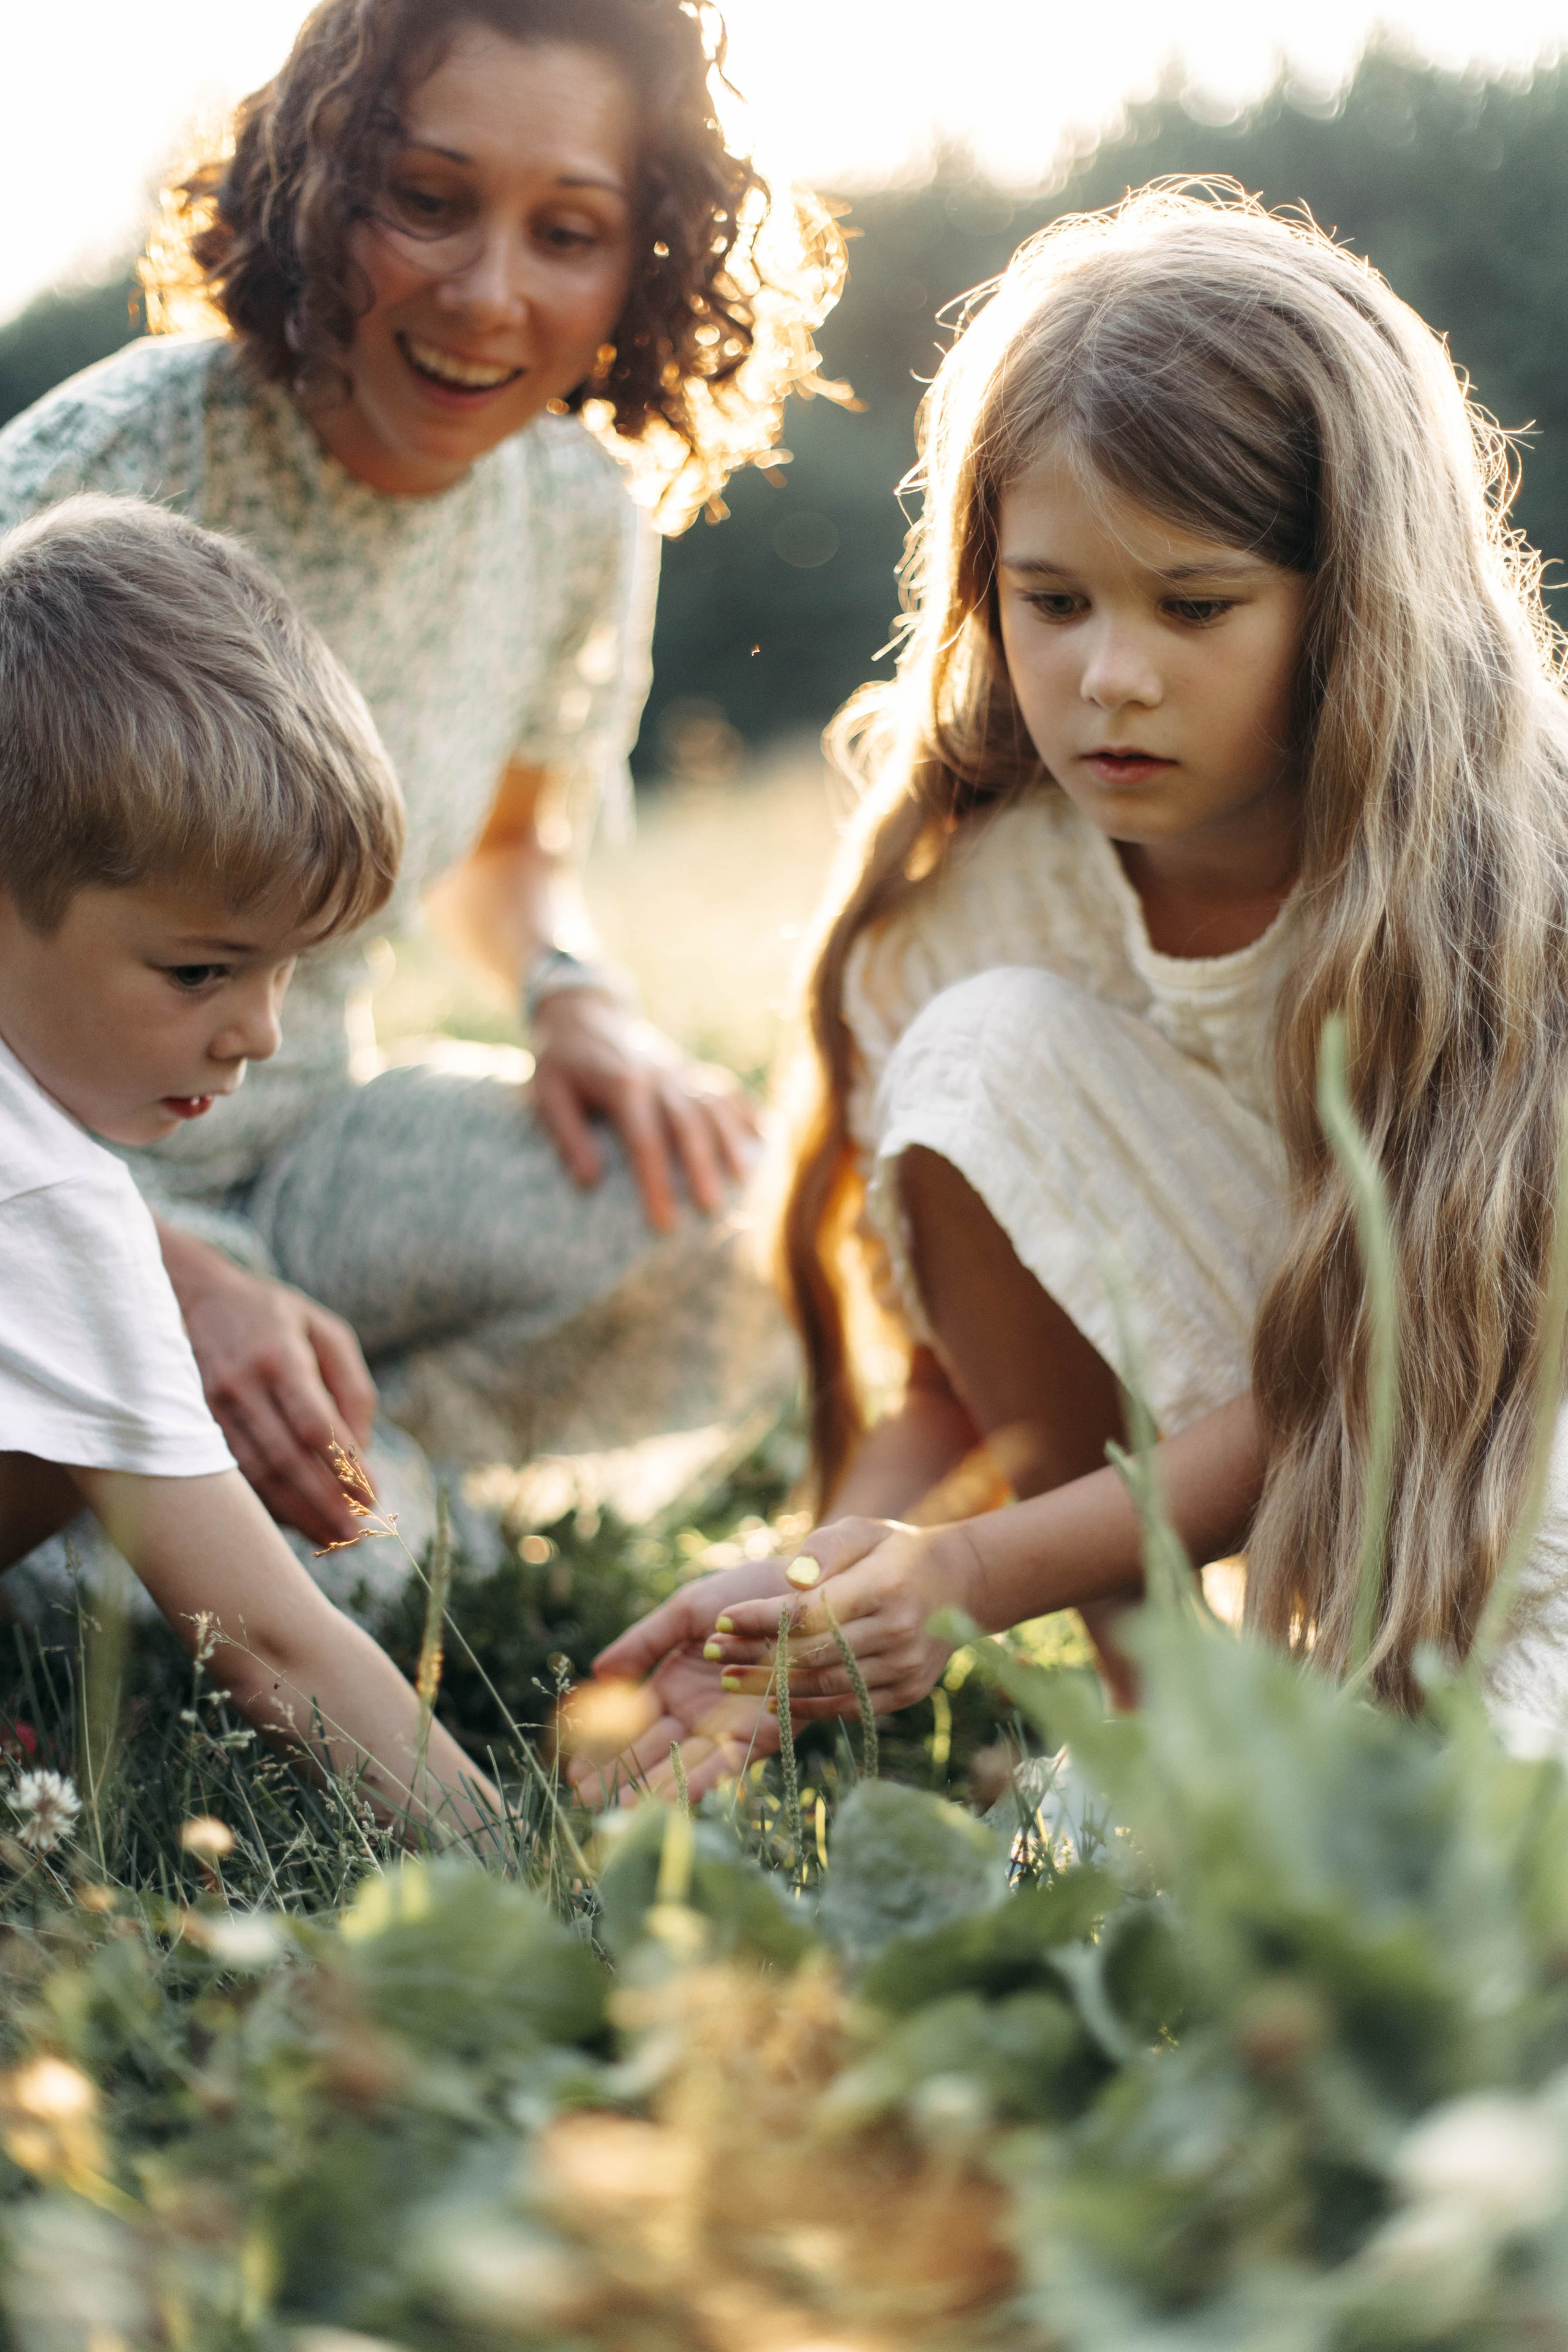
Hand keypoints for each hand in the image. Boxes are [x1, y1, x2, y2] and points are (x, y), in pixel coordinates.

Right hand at [159, 1228, 377, 1548]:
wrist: (194, 1295)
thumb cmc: (275, 1316)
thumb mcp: (327, 1332)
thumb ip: (352, 1388)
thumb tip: (360, 1450)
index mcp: (279, 1357)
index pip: (314, 1426)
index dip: (344, 1468)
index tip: (372, 1496)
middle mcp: (241, 1385)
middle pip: (285, 1459)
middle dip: (323, 1504)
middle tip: (355, 1535)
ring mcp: (210, 1407)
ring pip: (255, 1474)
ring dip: (295, 1513)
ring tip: (330, 1539)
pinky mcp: (193, 1424)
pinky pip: (233, 1473)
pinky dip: (265, 1502)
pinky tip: (293, 1521)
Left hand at [530, 991, 758, 1232]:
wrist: (581, 1012)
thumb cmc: (561, 1063)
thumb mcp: (548, 1094)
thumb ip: (568, 1135)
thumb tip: (589, 1181)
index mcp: (622, 1082)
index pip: (644, 1139)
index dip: (656, 1182)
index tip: (663, 1222)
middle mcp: (658, 1073)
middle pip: (688, 1124)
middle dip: (701, 1167)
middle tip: (710, 1209)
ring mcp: (679, 1068)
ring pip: (714, 1105)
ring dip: (731, 1142)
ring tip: (744, 1181)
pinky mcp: (690, 1067)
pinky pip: (725, 1087)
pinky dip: (746, 1111)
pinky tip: (764, 1138)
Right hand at [565, 1559, 795, 1805]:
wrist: (804, 1587)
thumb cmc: (745, 1593)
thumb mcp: (686, 1611)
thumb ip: (645, 1641)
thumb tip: (597, 1670)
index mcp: (676, 1687)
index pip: (631, 1726)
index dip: (604, 1748)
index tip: (573, 1770)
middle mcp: (700, 1714)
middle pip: (653, 1753)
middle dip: (621, 1778)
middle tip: (585, 1802)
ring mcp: (731, 1726)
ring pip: (686, 1764)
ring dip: (655, 1788)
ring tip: (620, 1810)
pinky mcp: (766, 1732)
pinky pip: (732, 1761)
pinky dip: (706, 1779)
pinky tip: (678, 1796)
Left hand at [703, 1515, 983, 1720]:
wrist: (960, 1585)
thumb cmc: (894, 1551)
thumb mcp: (862, 1531)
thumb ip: (824, 1549)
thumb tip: (789, 1581)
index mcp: (884, 1586)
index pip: (809, 1613)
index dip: (761, 1620)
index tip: (721, 1621)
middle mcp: (897, 1631)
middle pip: (813, 1654)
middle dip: (754, 1656)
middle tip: (712, 1655)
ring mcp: (905, 1667)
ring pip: (827, 1686)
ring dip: (772, 1687)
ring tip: (729, 1679)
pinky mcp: (907, 1692)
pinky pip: (848, 1706)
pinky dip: (808, 1706)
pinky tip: (772, 1699)